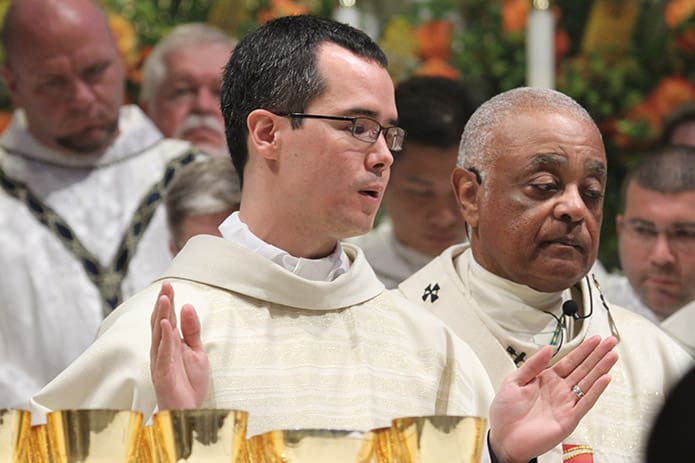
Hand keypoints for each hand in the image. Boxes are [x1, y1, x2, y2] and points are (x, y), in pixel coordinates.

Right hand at [149, 281, 209, 408]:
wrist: (189, 411)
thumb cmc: (190, 383)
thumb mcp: (197, 351)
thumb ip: (192, 330)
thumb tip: (187, 306)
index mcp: (170, 344)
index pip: (167, 318)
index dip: (168, 301)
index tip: (170, 284)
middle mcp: (162, 350)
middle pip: (160, 322)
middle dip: (163, 303)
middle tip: (166, 286)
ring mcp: (160, 361)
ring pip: (159, 334)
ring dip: (162, 316)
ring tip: (165, 298)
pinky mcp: (162, 373)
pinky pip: (163, 353)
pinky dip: (165, 338)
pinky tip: (166, 324)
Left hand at [488, 335, 617, 462]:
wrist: (504, 438)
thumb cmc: (505, 413)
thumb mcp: (513, 382)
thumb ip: (532, 365)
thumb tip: (547, 348)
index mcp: (545, 380)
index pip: (569, 361)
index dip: (582, 350)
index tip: (594, 339)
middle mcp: (558, 391)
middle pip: (582, 369)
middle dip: (597, 355)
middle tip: (610, 342)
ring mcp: (565, 404)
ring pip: (587, 382)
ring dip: (600, 369)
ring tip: (612, 355)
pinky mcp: (568, 418)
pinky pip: (585, 402)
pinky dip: (596, 391)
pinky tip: (604, 379)